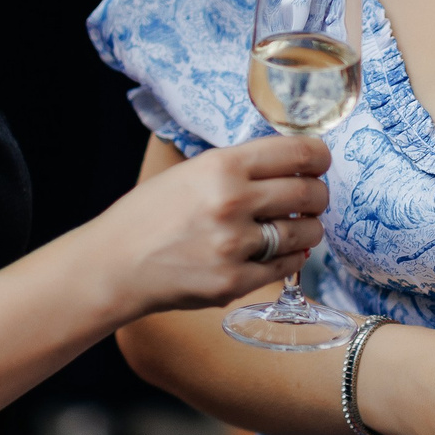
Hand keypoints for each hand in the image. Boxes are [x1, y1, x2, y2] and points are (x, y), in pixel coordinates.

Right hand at [79, 137, 329, 318]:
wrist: (114, 264)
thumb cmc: (150, 214)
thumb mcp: (191, 172)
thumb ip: (239, 167)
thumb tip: (292, 164)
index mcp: (222, 166)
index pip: (297, 152)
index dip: (319, 156)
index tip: (320, 162)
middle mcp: (232, 203)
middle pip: (308, 192)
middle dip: (319, 195)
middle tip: (313, 198)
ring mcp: (234, 246)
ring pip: (305, 232)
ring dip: (310, 228)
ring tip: (299, 227)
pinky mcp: (233, 283)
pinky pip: (286, 266)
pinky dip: (291, 257)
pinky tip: (284, 251)